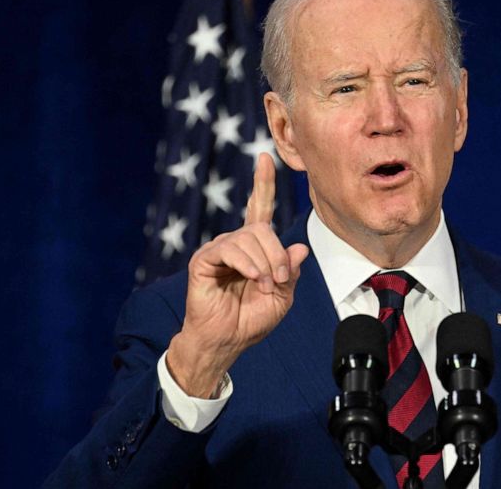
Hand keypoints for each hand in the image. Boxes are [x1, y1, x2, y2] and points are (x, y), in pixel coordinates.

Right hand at [167, 153, 309, 396]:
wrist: (226, 341)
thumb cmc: (251, 321)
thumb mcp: (283, 296)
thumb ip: (290, 271)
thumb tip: (298, 248)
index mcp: (254, 248)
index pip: (258, 208)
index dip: (262, 184)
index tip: (265, 158)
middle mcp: (235, 244)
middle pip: (262, 228)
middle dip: (277, 254)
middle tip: (279, 280)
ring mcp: (218, 250)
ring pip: (249, 238)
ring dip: (265, 263)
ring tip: (264, 285)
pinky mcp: (203, 260)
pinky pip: (229, 249)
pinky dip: (247, 264)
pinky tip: (252, 279)